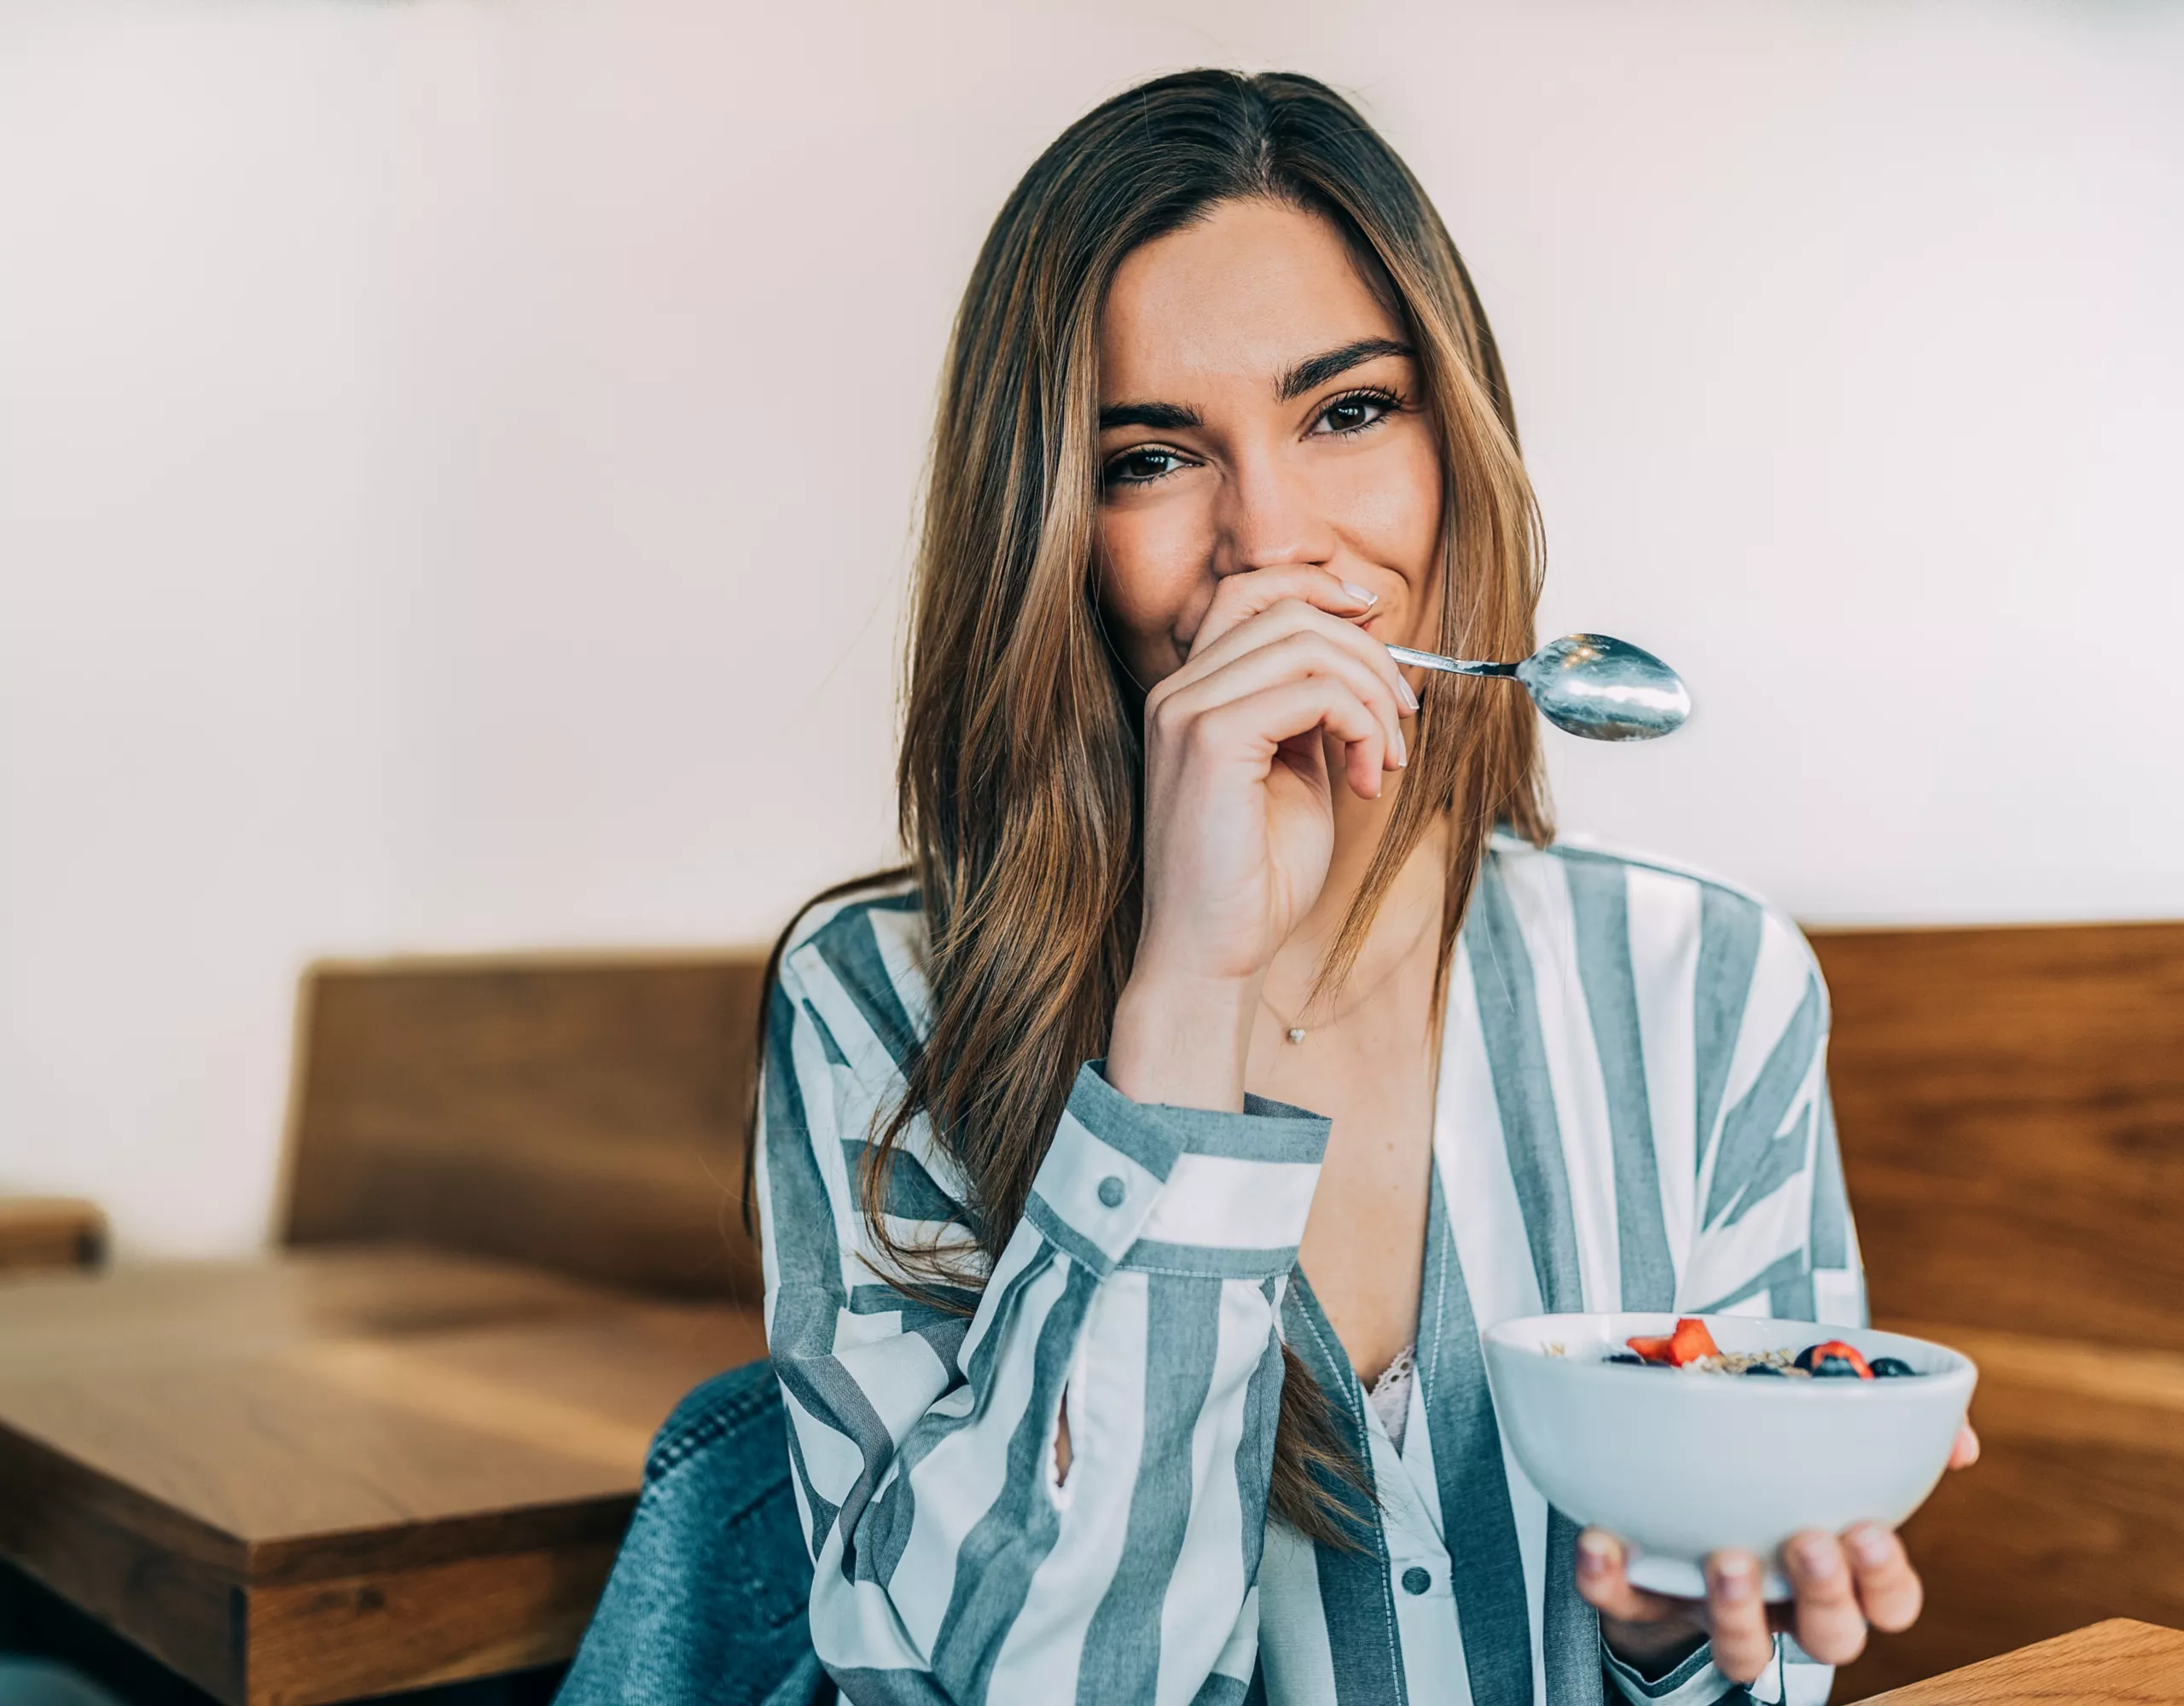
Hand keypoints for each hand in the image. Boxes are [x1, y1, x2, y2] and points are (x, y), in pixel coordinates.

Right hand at [1108, 566, 1413, 1108]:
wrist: (1213, 955)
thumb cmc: (1254, 880)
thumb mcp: (1295, 774)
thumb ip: (1311, 712)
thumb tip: (1360, 658)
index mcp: (1190, 695)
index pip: (1249, 593)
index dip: (1319, 590)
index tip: (1377, 622)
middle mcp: (1178, 692)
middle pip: (1291, 611)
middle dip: (1369, 659)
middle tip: (1401, 727)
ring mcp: (1187, 711)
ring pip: (1309, 643)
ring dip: (1373, 697)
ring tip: (1384, 762)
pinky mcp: (1211, 740)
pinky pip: (1314, 691)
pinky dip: (1361, 725)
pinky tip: (1366, 779)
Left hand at [1577, 1423, 1980, 1683]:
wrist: (1674, 1495)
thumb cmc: (1770, 1468)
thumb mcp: (1831, 1435)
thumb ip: (1896, 1427)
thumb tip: (1958, 1440)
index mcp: (1839, 1566)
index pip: (1891, 1601)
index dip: (1887, 1581)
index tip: (1868, 1529)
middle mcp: (1783, 1601)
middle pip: (1831, 1636)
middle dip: (1826, 1595)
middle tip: (1808, 1539)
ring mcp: (1712, 1607)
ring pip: (1742, 1651)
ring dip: (1736, 1613)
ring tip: (1726, 1558)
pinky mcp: (1640, 1598)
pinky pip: (1622, 1604)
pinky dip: (1609, 1579)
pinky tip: (1604, 1539)